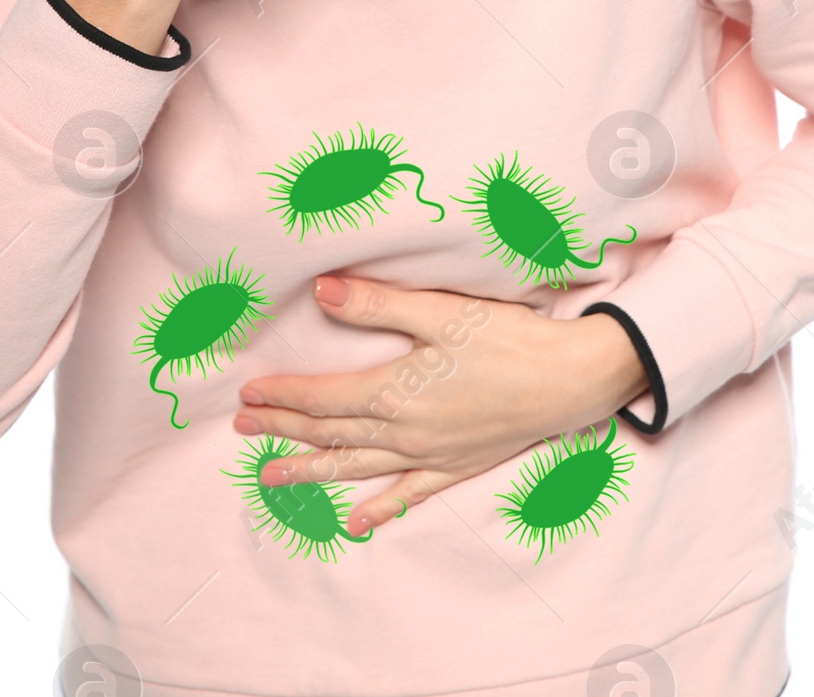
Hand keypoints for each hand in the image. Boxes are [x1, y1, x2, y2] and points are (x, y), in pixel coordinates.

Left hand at [231, 275, 646, 533]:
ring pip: (356, 467)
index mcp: (395, 393)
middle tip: (242, 428)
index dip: (282, 396)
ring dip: (312, 470)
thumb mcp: (441, 312)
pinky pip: (407, 494)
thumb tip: (322, 290)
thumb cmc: (508, 339)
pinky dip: (378, 509)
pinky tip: (355, 523)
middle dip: (284, 429)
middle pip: (331, 433)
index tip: (248, 393)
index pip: (323, 398)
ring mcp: (429, 455)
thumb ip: (377, 304)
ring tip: (272, 477)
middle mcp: (404, 433)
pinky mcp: (456, 466)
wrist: (571, 381)